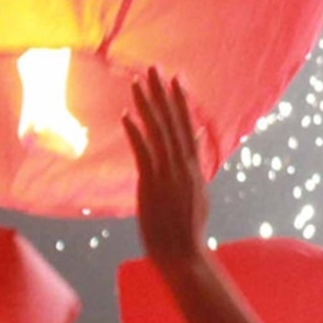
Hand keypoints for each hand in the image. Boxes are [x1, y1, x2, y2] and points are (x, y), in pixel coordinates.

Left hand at [124, 71, 211, 269]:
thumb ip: (194, 171)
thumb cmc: (186, 230)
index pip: (186, 125)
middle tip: (154, 68)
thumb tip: (195, 150)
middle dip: (162, 93)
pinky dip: (135, 133)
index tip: (175, 79)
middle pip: (172, 121)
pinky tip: (125, 116)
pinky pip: (143, 152)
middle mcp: (183, 164)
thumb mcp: (197, 195)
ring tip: (137, 82)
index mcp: (193, 166)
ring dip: (146, 105)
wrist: (183, 254)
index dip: (180, 101)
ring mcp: (168, 173)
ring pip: (157, 131)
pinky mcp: (152, 183)